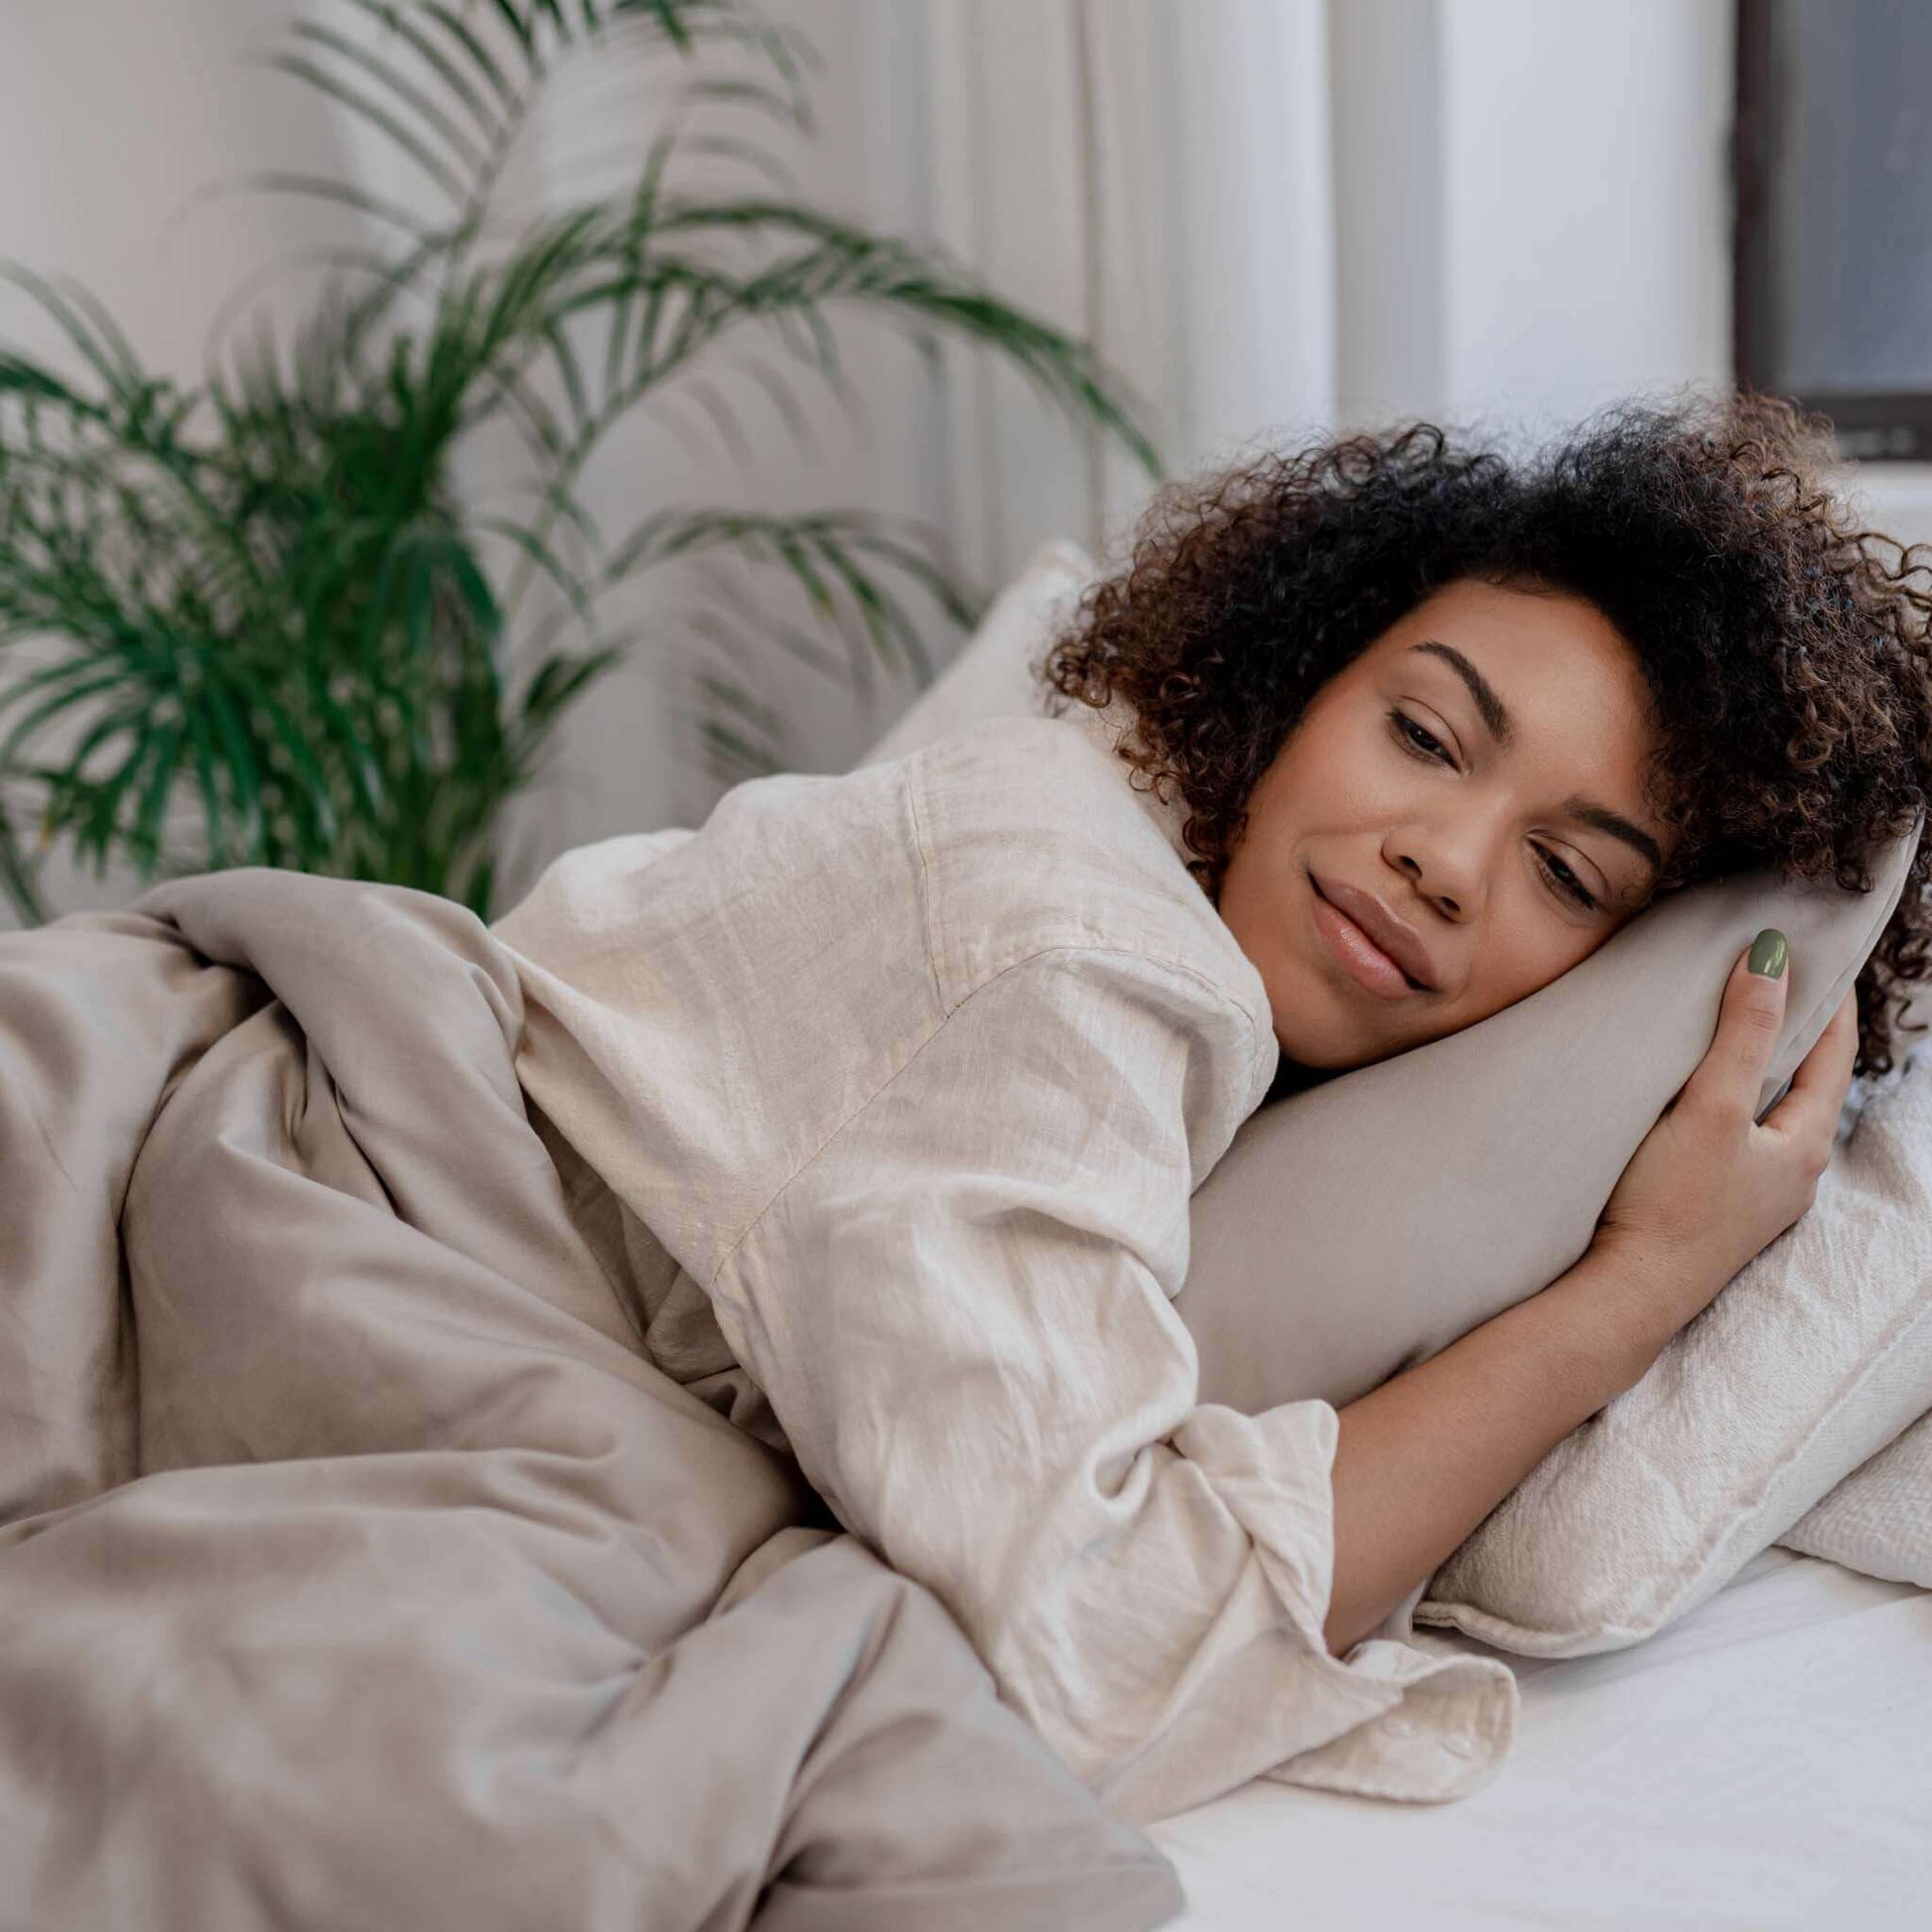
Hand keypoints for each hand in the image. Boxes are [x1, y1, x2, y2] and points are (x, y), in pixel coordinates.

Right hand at [1589, 934, 1858, 1359]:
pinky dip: (1733, 1099)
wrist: (1628, 1292)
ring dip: (1762, 1064)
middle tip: (1775, 976)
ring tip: (1737, 1023)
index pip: (1836, 1052)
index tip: (1815, 949)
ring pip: (1773, 1110)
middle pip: (1809, 1080)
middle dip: (1796, 1027)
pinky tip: (1700, 1095)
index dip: (1831, 997)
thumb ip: (1743, 1033)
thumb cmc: (1671, 1204)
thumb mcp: (1710, 1107)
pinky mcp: (1720, 1207)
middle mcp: (1794, 1171)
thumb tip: (1774, 956)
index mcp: (1806, 1143)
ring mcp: (1758, 1193)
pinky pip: (1740, 1136)